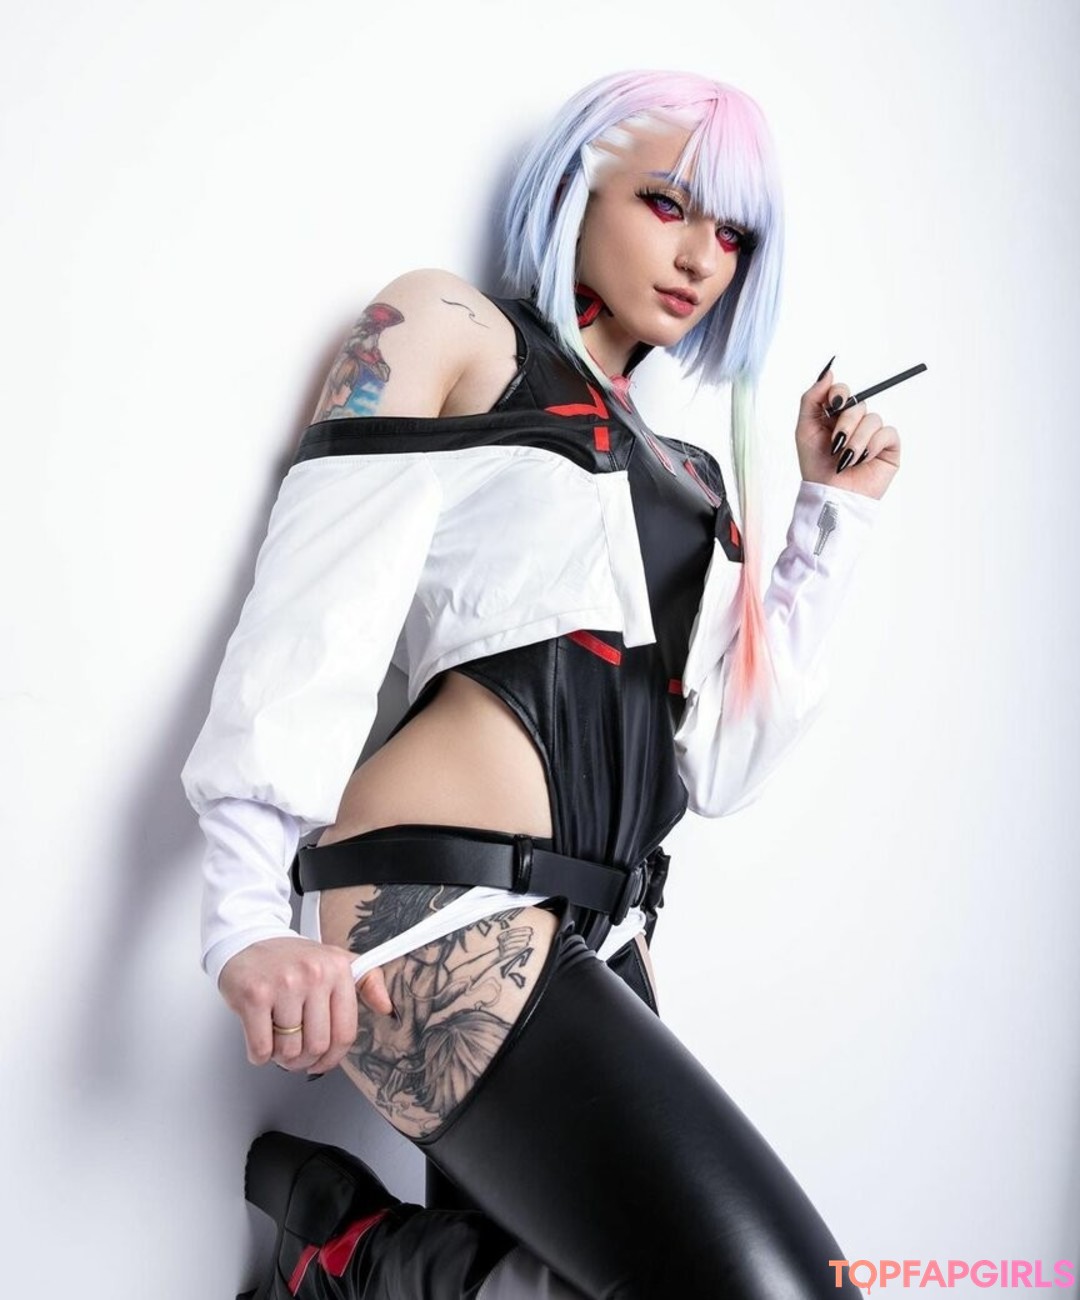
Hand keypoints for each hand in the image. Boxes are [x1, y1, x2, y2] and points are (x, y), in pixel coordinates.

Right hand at [218, 936, 394, 1074]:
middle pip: (317, 1046)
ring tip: (277, 1039)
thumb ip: (367, 981)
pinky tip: (260, 1038)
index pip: (345, 1033)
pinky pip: (261, 1048)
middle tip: (295, 1052)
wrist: (247, 941)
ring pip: (289, 1050)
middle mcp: (314, 974)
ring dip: (281, 1056)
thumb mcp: (336, 961)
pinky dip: (259, 1054)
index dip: (333, 1058)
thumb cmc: (291, 959)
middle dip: (304, 1060)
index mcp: (337, 970)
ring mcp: (283, 984)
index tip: (323, 1061)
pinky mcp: (254, 996)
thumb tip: (386, 1007)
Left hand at [795, 367, 900, 500]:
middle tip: (835, 444)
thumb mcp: (804, 429)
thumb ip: (812, 398)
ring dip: (856, 440)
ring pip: (872, 418)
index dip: (839, 392)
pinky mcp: (888, 447)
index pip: (843, 391)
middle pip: (858, 403)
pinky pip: (887, 432)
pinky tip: (862, 460)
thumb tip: (829, 372)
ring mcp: (872, 434)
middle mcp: (855, 423)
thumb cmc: (815, 466)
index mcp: (834, 417)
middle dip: (845, 424)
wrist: (830, 494)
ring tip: (846, 459)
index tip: (834, 402)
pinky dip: (872, 446)